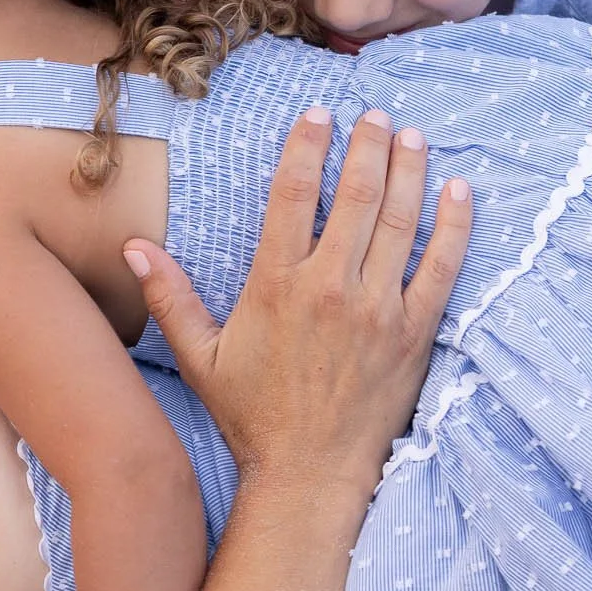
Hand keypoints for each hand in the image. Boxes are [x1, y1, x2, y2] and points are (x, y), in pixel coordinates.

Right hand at [123, 107, 467, 492]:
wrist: (310, 476)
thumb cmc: (252, 415)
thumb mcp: (200, 356)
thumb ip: (169, 296)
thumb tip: (134, 246)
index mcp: (277, 285)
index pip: (293, 193)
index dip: (307, 145)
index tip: (318, 114)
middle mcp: (330, 288)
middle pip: (355, 195)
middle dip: (367, 145)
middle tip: (374, 115)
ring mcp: (379, 309)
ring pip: (400, 220)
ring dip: (408, 170)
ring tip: (411, 135)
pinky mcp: (415, 333)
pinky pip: (442, 267)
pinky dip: (453, 224)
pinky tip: (458, 190)